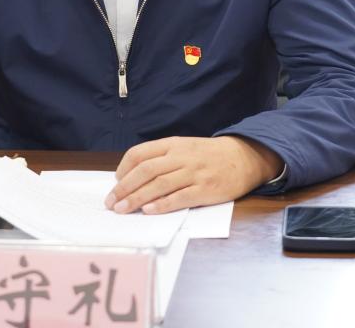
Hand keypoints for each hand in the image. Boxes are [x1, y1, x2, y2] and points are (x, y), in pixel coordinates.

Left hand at [105, 136, 282, 214]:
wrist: (243, 157)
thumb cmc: (208, 155)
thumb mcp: (184, 147)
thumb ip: (162, 158)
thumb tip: (133, 177)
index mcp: (172, 144)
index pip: (140, 153)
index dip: (124, 169)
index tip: (115, 183)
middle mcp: (181, 156)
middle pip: (145, 170)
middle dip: (124, 187)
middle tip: (111, 202)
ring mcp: (194, 173)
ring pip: (159, 185)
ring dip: (137, 198)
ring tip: (122, 209)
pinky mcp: (206, 190)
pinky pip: (180, 198)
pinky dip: (162, 205)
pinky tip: (149, 211)